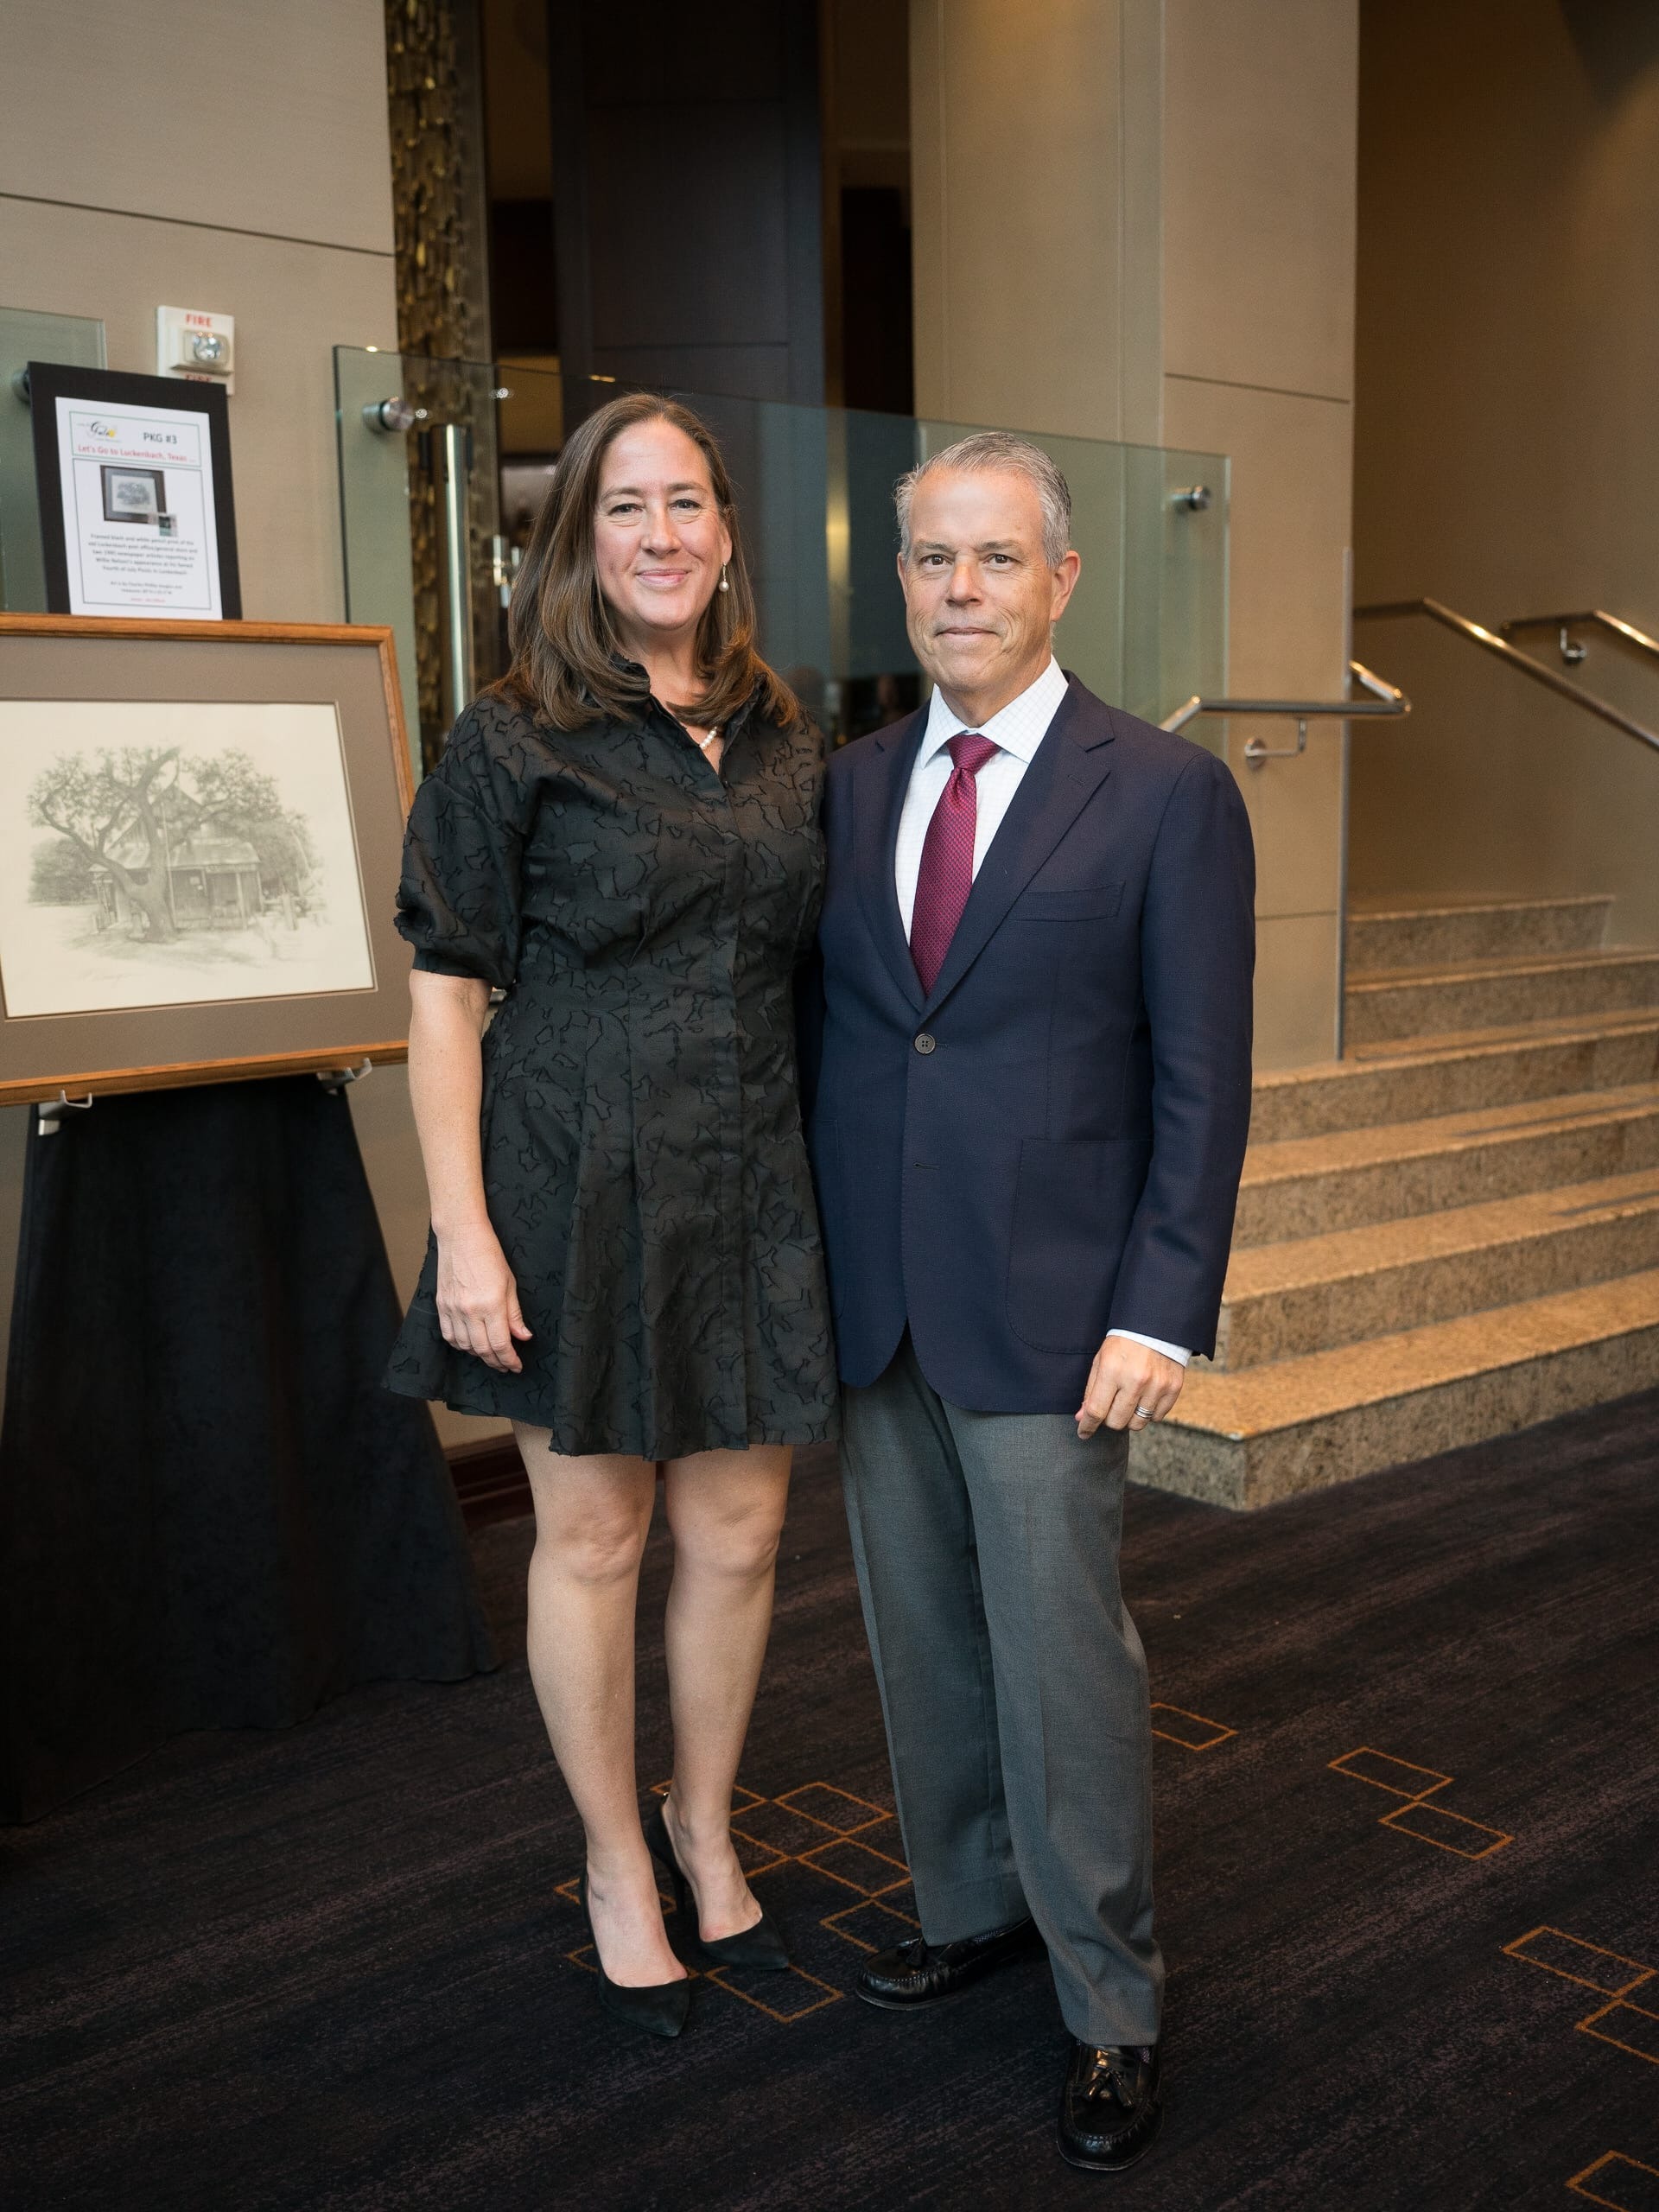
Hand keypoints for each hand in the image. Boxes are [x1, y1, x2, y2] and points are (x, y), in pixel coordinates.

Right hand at [435, 1221, 531, 1372]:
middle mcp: (469, 1310)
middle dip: (496, 1362)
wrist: (461, 1236)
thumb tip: (523, 1337)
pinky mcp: (441, 1306)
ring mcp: (452, 1309)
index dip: (510, 1360)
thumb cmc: (489, 1255)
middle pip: (482, 1350)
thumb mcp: (510, 1284)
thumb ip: (515, 1314)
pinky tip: (470, 1344)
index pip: (500, 1344)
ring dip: (479, 1355)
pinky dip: (461, 1345)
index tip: (516, 1366)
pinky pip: (449, 1336)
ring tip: (491, 1354)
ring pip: (465, 1346)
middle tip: (506, 1365)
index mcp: (491, 1304)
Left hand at [1077, 1337, 1184, 1439]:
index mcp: (1112, 1370)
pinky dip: (1148, 1413)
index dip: (1087, 1426)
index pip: (1096, 1410)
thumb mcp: (1101, 1361)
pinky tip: (1145, 1398)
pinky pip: (1157, 1417)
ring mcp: (1157, 1386)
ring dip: (1129, 1418)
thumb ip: (1091, 1391)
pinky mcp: (1173, 1388)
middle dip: (1109, 1419)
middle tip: (1110, 1408)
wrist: (1156, 1327)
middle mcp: (1136, 1380)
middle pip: (1117, 1422)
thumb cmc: (1123, 1344)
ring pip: (1138, 1423)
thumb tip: (1082, 1417)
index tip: (1083, 1432)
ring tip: (1128, 1402)